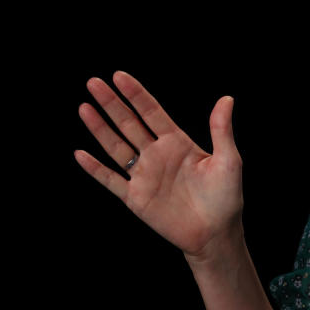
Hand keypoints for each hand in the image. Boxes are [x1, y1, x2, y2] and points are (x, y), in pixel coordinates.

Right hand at [74, 71, 243, 260]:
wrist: (216, 233)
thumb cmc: (226, 197)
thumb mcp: (229, 160)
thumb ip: (221, 130)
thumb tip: (227, 99)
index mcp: (178, 143)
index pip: (152, 112)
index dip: (136, 94)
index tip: (119, 76)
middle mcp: (157, 155)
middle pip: (129, 124)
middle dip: (111, 103)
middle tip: (93, 82)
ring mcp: (144, 175)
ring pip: (116, 147)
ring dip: (99, 129)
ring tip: (84, 107)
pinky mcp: (136, 198)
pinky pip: (111, 180)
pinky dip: (95, 168)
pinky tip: (80, 154)